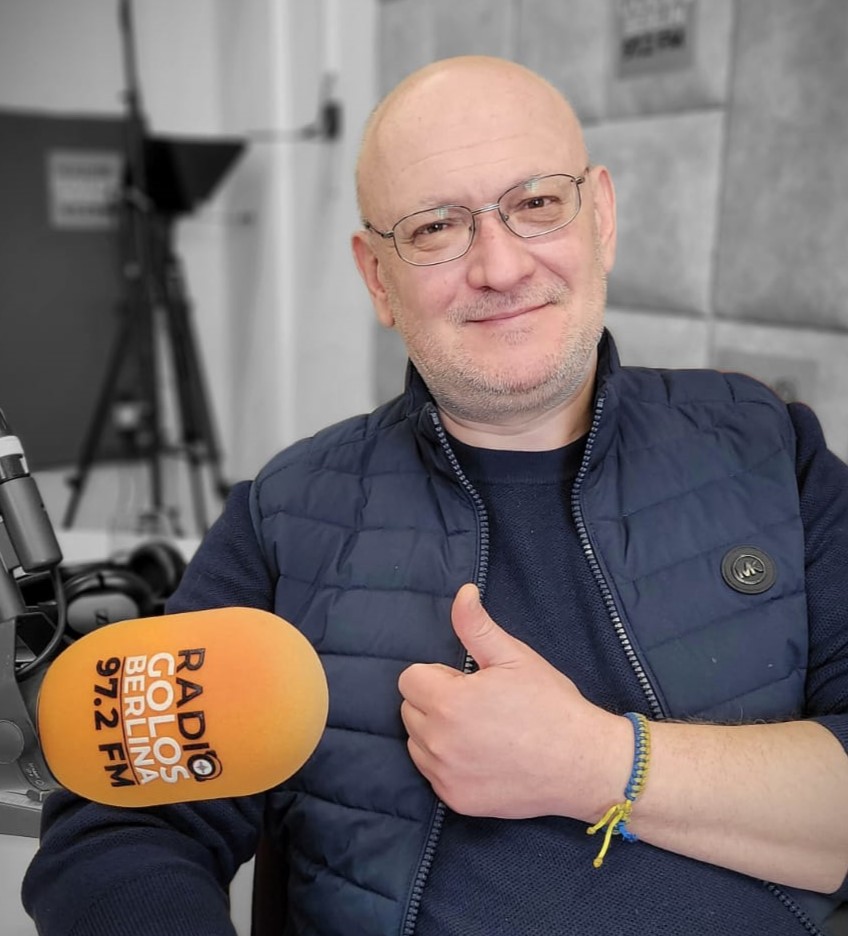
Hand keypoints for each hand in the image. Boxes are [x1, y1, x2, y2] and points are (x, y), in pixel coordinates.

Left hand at [398, 583, 629, 819]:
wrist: (582, 764)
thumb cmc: (550, 705)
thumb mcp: (514, 657)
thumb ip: (477, 626)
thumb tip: (462, 593)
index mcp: (448, 702)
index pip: (409, 679)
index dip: (439, 675)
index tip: (469, 682)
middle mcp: (439, 743)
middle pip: (410, 710)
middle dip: (436, 702)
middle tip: (479, 705)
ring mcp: (446, 776)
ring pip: (418, 743)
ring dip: (438, 733)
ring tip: (481, 730)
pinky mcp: (456, 801)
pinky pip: (434, 773)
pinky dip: (449, 763)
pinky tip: (483, 756)